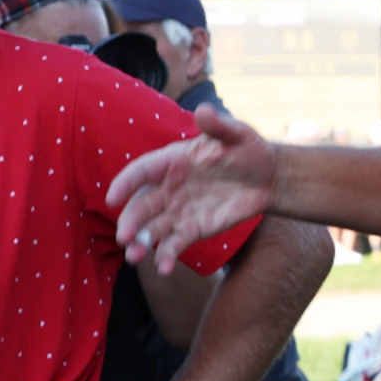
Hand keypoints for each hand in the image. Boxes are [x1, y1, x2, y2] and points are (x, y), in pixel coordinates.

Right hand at [108, 104, 276, 274]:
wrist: (268, 177)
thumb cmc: (249, 149)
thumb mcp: (238, 135)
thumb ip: (220, 126)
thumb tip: (203, 111)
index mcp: (172, 161)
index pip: (142, 171)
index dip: (125, 183)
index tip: (112, 198)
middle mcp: (168, 187)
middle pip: (141, 205)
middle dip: (130, 221)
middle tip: (124, 238)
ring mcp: (178, 210)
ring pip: (151, 228)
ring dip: (141, 243)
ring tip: (136, 257)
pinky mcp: (191, 229)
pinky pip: (174, 244)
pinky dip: (167, 256)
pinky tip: (165, 268)